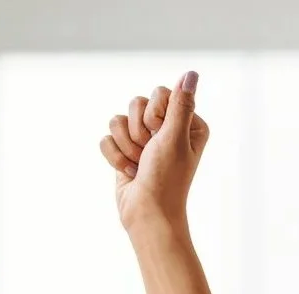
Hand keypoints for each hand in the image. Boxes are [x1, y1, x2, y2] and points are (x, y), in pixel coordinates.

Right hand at [99, 71, 209, 238]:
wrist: (147, 214)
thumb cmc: (166, 180)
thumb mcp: (174, 138)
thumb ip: (180, 104)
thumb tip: (191, 73)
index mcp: (188, 124)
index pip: (161, 92)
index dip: (155, 114)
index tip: (163, 138)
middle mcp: (167, 128)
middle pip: (138, 102)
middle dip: (140, 131)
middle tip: (151, 154)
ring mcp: (145, 140)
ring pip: (119, 119)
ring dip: (127, 145)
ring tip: (141, 165)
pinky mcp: (125, 150)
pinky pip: (107, 136)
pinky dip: (115, 156)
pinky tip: (130, 172)